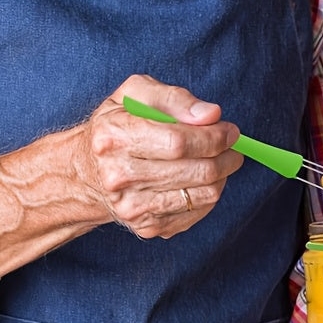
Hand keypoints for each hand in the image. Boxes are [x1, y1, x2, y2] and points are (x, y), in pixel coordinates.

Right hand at [75, 74, 243, 238]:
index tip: (231, 131)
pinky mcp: (147, 227)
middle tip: (234, 149)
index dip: (213, 137)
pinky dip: (208, 195)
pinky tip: (202, 181)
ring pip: (202, 195)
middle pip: (195, 171)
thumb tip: (211, 114)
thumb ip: (175, 98)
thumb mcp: (136, 95)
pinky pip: (196, 212)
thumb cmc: (118, 127)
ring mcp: (133, 207)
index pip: (179, 142)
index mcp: (114, 136)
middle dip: (225, 158)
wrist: (88, 173)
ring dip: (222, 177)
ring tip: (222, 162)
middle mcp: (119, 175)